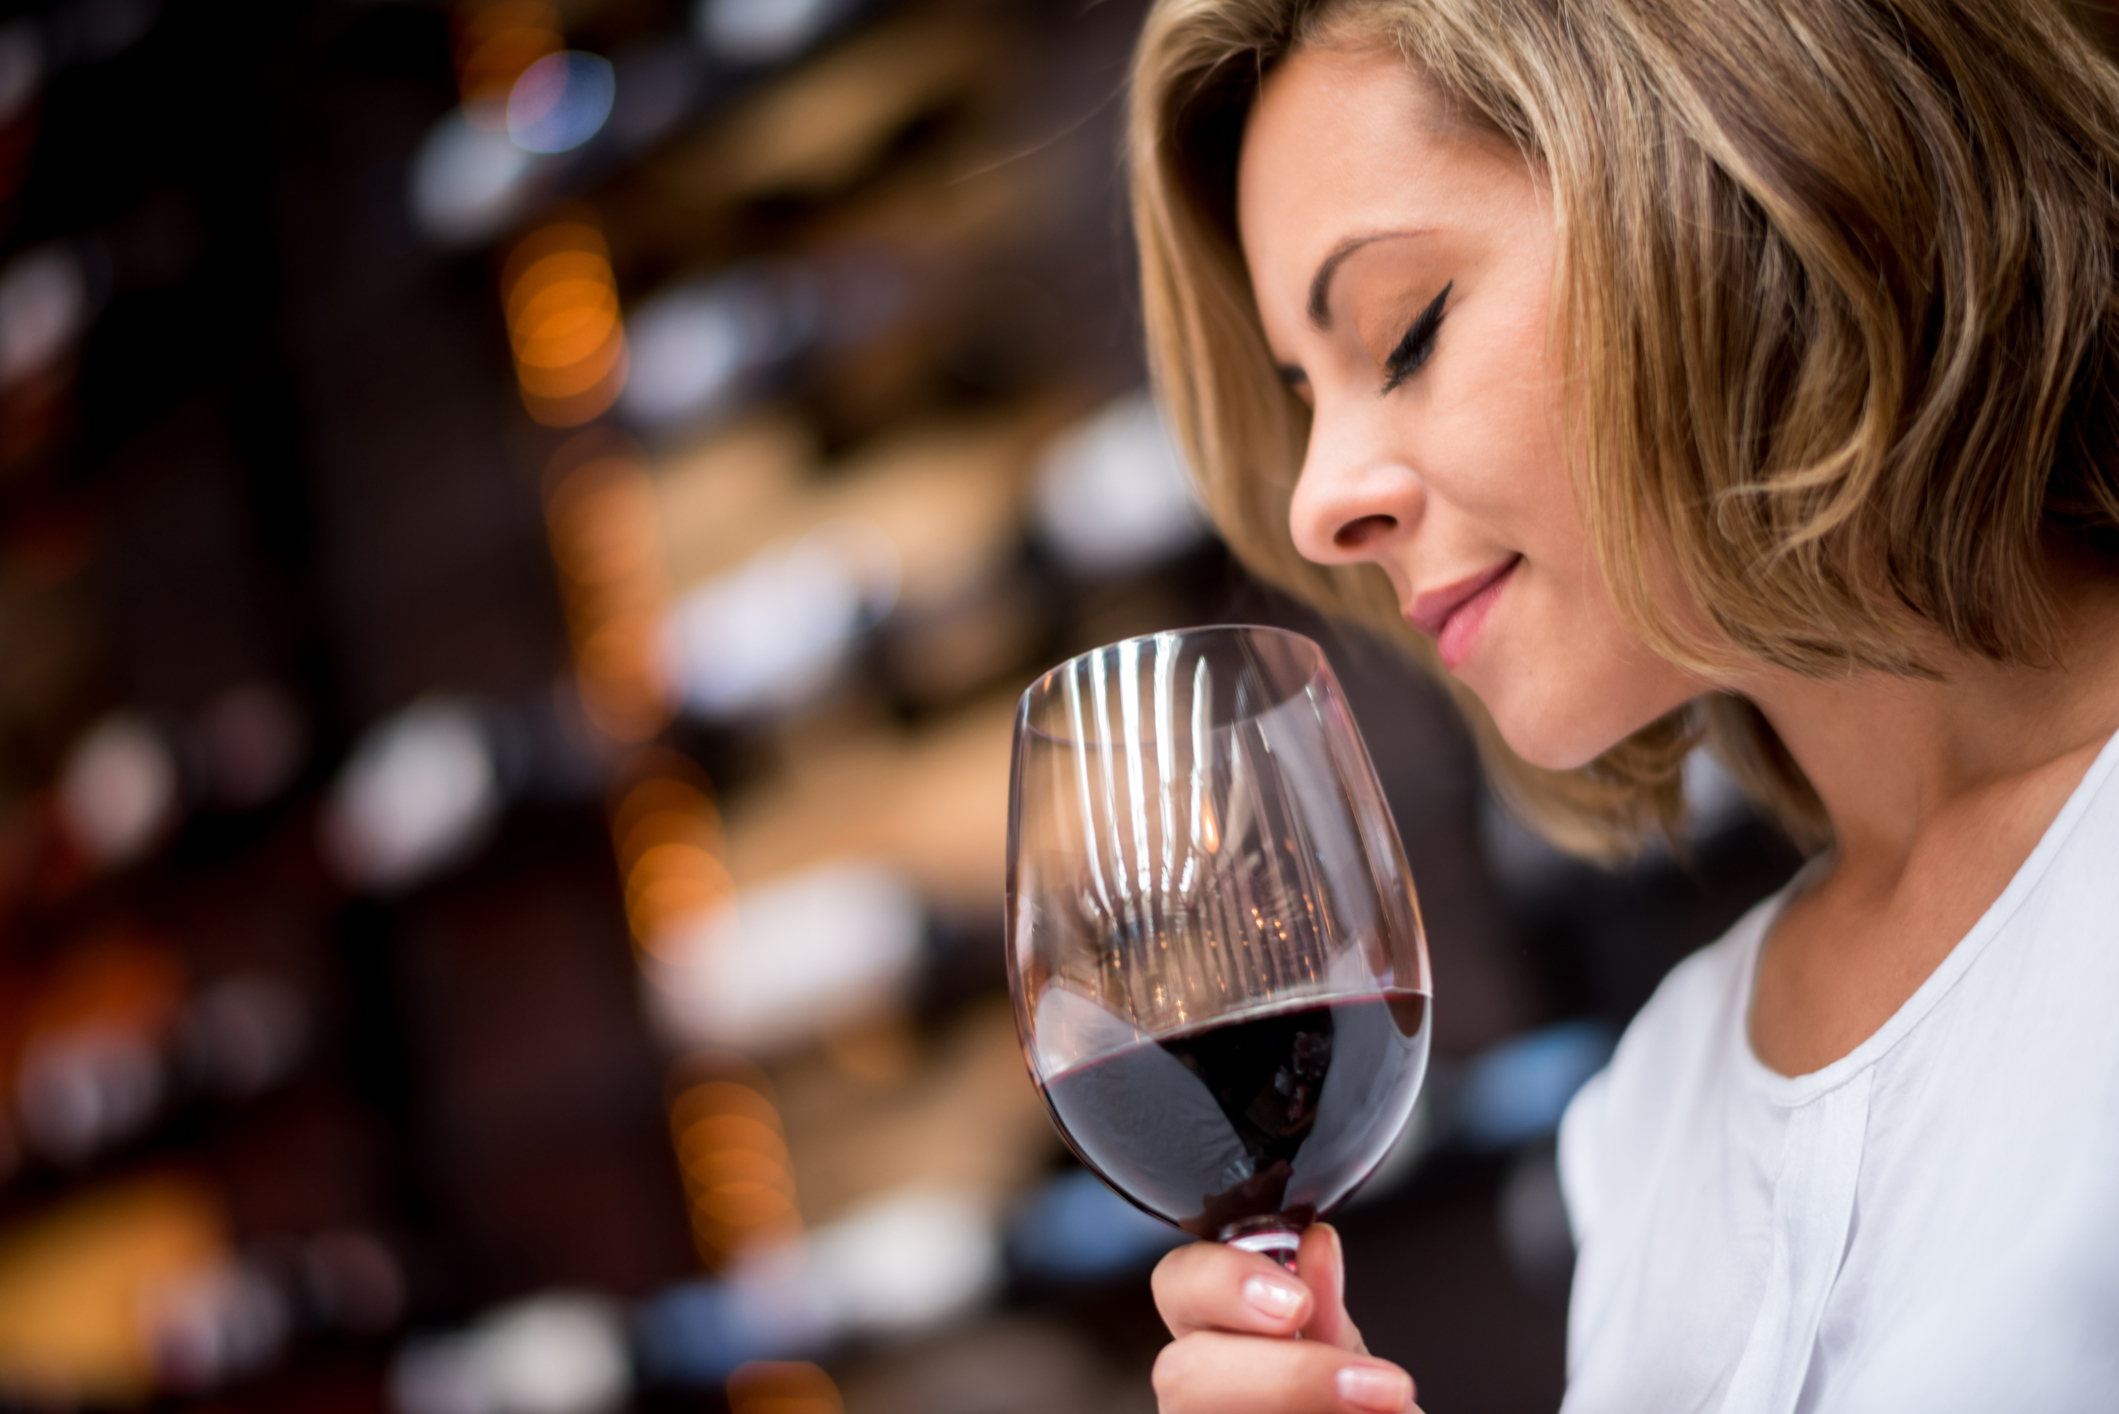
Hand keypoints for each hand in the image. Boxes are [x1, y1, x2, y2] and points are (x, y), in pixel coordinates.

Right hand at [1149, 1224, 1420, 1413]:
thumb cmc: (1349, 1407)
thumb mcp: (1347, 1361)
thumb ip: (1326, 1308)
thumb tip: (1317, 1243)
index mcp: (1214, 1336)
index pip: (1178, 1285)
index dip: (1223, 1284)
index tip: (1298, 1300)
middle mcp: (1194, 1392)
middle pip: (1184, 1374)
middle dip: (1286, 1377)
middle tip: (1379, 1387)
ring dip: (1304, 1409)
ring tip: (1386, 1411)